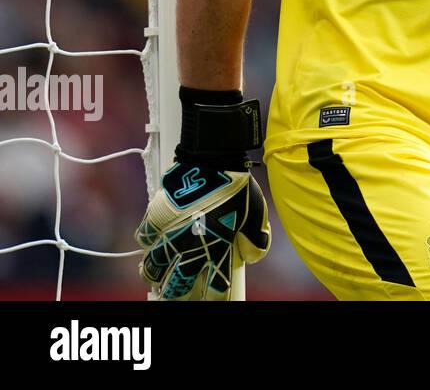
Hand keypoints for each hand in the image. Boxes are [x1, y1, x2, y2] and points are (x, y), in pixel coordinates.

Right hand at [135, 157, 269, 299]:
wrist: (213, 162)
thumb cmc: (238, 187)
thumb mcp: (256, 214)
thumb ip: (256, 239)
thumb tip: (253, 256)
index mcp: (217, 249)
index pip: (216, 284)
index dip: (215, 293)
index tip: (215, 296)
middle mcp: (190, 247)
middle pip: (176, 283)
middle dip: (174, 291)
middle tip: (172, 292)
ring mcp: (170, 234)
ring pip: (154, 266)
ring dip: (153, 274)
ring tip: (153, 277)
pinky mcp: (156, 218)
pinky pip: (144, 238)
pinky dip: (147, 243)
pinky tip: (150, 244)